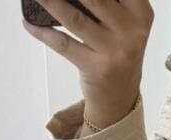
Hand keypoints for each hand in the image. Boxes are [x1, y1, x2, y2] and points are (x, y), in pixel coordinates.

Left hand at [23, 0, 152, 130]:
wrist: (120, 99)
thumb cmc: (119, 53)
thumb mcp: (127, 24)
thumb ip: (111, 3)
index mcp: (141, 13)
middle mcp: (132, 31)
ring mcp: (114, 52)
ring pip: (75, 19)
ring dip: (50, 3)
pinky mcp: (96, 69)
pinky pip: (64, 45)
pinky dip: (43, 32)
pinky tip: (28, 22)